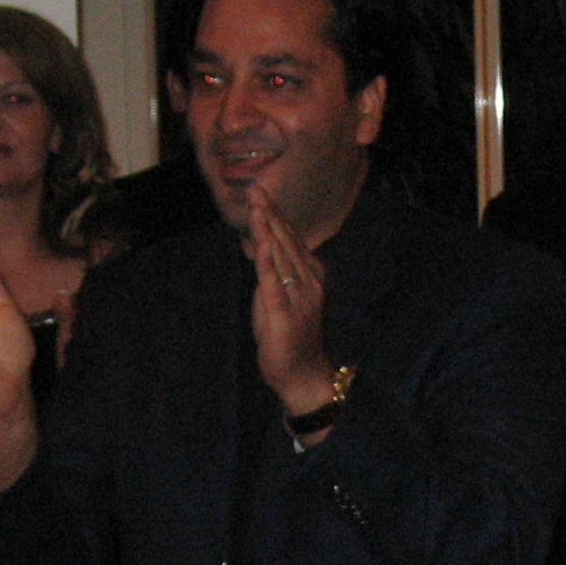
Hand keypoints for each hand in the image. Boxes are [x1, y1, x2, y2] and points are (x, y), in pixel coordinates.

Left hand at [245, 189, 335, 419]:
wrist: (304, 375)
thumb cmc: (290, 339)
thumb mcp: (277, 299)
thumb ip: (270, 271)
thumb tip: (256, 245)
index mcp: (310, 275)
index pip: (290, 239)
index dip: (275, 215)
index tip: (261, 194)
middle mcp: (309, 281)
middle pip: (286, 241)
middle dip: (269, 213)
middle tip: (256, 189)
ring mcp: (299, 296)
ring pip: (280, 254)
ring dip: (266, 228)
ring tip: (256, 205)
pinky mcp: (284, 312)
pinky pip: (273, 280)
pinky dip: (265, 258)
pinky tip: (259, 241)